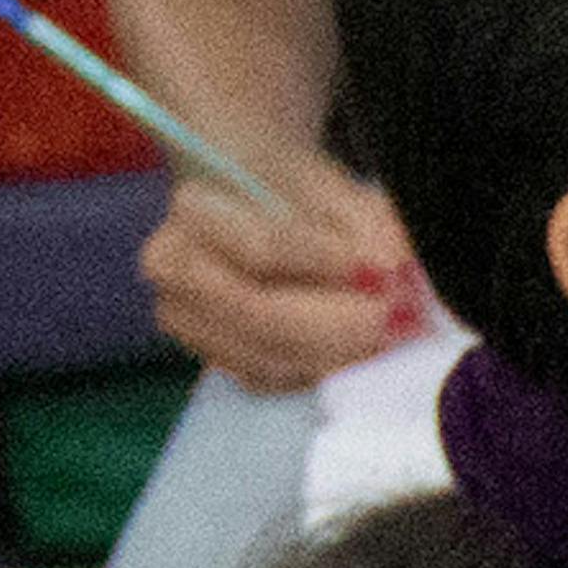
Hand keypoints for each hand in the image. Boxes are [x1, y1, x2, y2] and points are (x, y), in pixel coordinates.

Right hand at [138, 165, 416, 393]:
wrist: (253, 206)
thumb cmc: (294, 194)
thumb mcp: (332, 190)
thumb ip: (365, 223)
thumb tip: (394, 266)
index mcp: (196, 209)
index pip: (263, 249)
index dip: (328, 265)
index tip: (383, 272)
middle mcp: (173, 264)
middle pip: (256, 310)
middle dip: (336, 323)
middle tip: (394, 320)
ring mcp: (184, 316)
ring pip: (263, 354)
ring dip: (334, 354)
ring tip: (387, 337)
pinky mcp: (210, 353)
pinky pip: (266, 378)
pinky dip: (316, 370)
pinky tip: (354, 353)